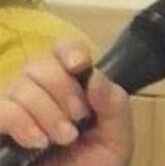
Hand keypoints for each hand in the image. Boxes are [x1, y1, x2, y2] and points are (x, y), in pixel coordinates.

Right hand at [0, 37, 131, 165]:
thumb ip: (114, 106)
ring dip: (47, 112)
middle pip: (40, 63)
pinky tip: (38, 141)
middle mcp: (39, 90)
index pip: (63, 48)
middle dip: (64, 90)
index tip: (79, 66)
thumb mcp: (116, 137)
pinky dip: (21, 122)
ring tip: (64, 139)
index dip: (70, 50)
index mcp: (72, 85)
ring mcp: (15, 107)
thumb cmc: (93, 165)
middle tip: (79, 118)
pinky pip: (1, 109)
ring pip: (21, 86)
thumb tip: (94, 76)